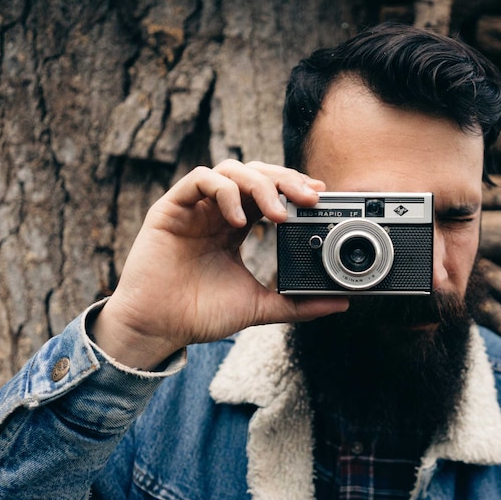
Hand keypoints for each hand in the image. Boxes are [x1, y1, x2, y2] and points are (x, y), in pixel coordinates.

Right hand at [91, 160, 348, 368]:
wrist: (159, 329)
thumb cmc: (201, 315)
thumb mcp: (260, 307)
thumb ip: (298, 303)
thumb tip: (341, 303)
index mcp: (235, 227)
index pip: (269, 192)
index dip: (294, 187)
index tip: (320, 197)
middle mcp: (217, 211)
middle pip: (256, 174)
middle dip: (285, 180)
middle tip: (309, 198)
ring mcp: (194, 208)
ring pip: (231, 170)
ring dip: (260, 185)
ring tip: (278, 214)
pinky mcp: (171, 208)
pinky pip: (199, 180)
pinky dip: (224, 192)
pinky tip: (238, 219)